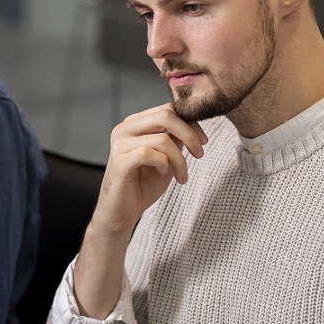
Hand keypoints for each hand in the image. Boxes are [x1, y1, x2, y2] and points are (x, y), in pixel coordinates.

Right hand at [94, 104, 207, 236]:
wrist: (121, 213)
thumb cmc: (142, 186)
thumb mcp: (166, 158)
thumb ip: (175, 140)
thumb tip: (192, 126)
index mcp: (135, 124)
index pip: (167, 109)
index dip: (191, 123)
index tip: (204, 142)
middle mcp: (124, 129)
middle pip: (165, 115)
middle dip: (189, 134)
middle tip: (199, 154)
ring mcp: (120, 144)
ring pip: (162, 139)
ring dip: (179, 160)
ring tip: (182, 176)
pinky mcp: (120, 161)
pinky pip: (150, 154)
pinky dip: (164, 164)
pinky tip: (164, 173)